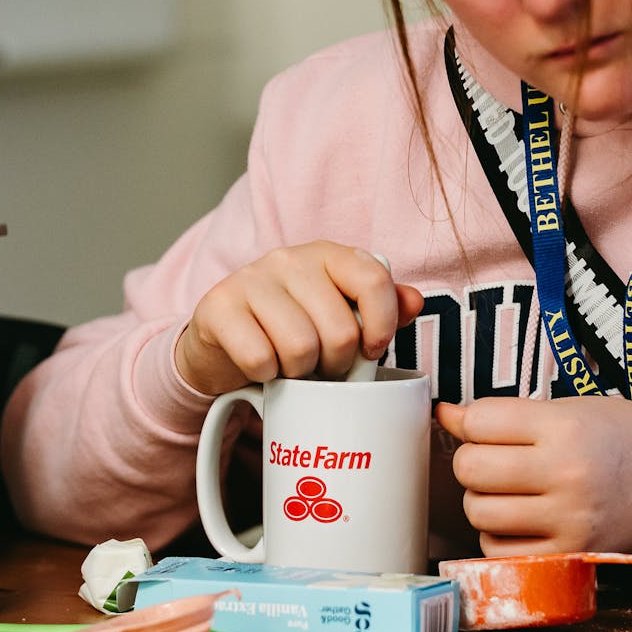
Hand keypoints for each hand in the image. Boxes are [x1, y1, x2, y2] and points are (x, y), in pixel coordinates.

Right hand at [176, 242, 423, 394]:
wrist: (222, 344)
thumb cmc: (291, 330)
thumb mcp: (339, 317)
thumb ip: (382, 309)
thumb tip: (414, 301)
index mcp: (327, 255)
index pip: (373, 280)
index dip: (381, 325)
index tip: (372, 350)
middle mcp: (288, 259)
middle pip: (340, 331)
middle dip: (336, 364)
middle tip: (322, 367)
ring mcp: (249, 279)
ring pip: (300, 348)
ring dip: (300, 373)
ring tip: (293, 368)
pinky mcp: (217, 307)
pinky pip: (260, 358)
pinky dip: (265, 376)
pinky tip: (262, 367)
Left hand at [434, 396, 631, 555]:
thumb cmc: (614, 438)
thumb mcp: (565, 411)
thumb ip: (502, 415)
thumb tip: (444, 415)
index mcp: (564, 426)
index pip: (480, 421)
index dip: (472, 424)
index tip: (487, 429)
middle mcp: (566, 472)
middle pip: (471, 468)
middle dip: (471, 463)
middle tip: (494, 461)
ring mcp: (568, 518)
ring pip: (478, 512)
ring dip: (481, 501)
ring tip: (508, 492)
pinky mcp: (569, 552)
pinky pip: (499, 550)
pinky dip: (497, 536)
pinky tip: (519, 521)